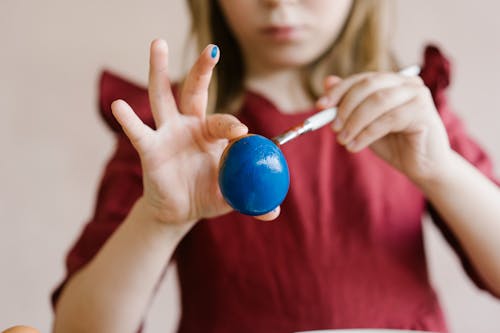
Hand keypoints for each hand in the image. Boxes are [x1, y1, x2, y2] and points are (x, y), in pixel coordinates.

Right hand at [112, 39, 278, 224]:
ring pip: (163, 97)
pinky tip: (118, 105)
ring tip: (157, 43)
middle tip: (212, 48)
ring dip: (159, 71)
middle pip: (194, 92)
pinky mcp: (150, 148)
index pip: (224, 122)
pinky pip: (139, 132)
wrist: (179, 212)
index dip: (232, 124)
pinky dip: (128, 120)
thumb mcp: (231, 197)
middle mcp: (189, 126)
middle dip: (203, 70)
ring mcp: (167, 134)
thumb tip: (275, 213)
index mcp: (212, 134)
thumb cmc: (207, 196)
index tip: (241, 132)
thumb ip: (251, 200)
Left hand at [317, 72, 452, 182]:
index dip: (339, 90)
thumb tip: (327, 81)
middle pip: (368, 85)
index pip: (361, 78)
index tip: (320, 106)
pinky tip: (355, 146)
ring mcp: (418, 95)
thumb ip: (348, 104)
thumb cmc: (394, 144)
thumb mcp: (364, 124)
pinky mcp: (423, 111)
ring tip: (343, 140)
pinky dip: (366, 134)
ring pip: (377, 102)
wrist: (423, 167)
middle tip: (334, 127)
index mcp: (392, 82)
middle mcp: (407, 83)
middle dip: (346, 106)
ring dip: (354, 122)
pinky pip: (388, 119)